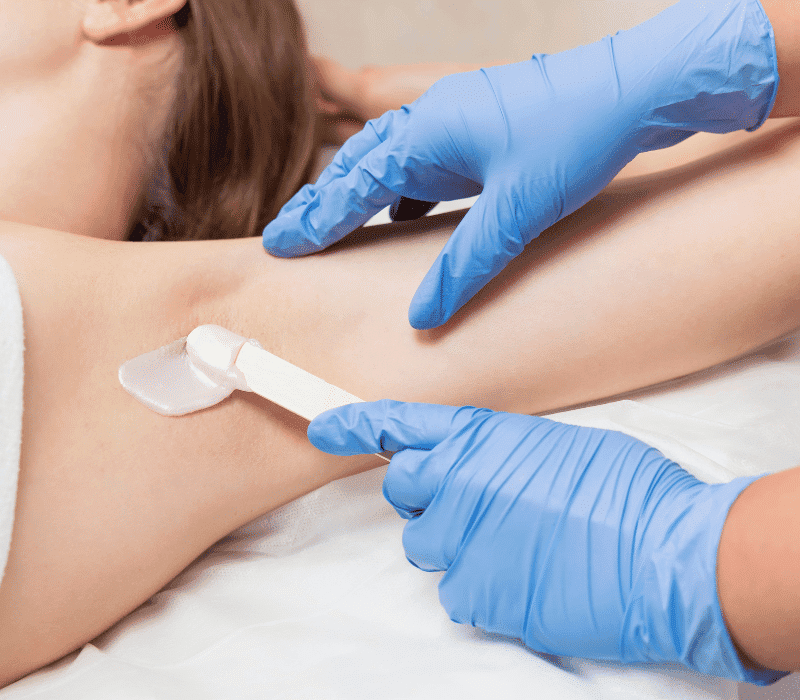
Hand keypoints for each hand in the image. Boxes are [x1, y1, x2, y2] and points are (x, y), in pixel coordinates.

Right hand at [265, 0, 777, 328]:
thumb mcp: (516, 212)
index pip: (352, 183)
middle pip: (359, 166)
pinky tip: (406, 216)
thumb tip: (421, 318)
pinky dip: (404, 192)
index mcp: (426, 133)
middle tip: (288, 238)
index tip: (279, 245)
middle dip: (322, 204)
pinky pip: (424, 163)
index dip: (314, 219)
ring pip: (389, 163)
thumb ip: (464, 266)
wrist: (633, 88)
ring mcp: (455, 121)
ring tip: (335, 229)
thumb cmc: (575, 136)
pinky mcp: (478, 130)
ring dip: (360, 196)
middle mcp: (431, 121)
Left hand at [308, 400, 783, 684]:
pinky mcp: (471, 594)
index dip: (354, 425)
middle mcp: (456, 481)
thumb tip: (487, 468)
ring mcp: (458, 540)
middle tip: (475, 505)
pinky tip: (524, 580)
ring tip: (514, 548)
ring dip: (456, 544)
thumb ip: (504, 453)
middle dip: (428, 495)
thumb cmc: (629, 493)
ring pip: (424, 544)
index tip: (321, 426)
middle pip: (403, 489)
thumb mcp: (560, 446)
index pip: (398, 424)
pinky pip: (454, 589)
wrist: (665, 557)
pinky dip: (481, 586)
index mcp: (481, 436)